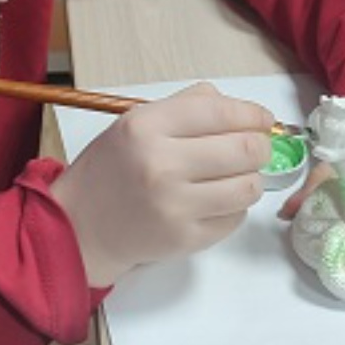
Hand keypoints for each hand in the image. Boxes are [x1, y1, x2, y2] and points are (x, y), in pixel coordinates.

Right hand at [51, 83, 272, 286]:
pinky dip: (234, 208)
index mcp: (146, 127)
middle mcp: (160, 165)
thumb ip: (186, 105)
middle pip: (244, 149)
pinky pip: (235, 218)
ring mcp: (174, 206)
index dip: (253, 114)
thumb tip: (238, 107)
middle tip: (255, 148)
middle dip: (260, 146)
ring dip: (251, 179)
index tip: (263, 119)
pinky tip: (214, 201)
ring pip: (248, 187)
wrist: (81, 226)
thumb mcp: (135, 122)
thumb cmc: (112, 169)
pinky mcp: (185, 239)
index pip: (220, 111)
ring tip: (235, 176)